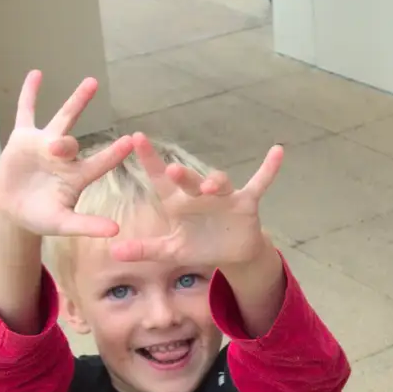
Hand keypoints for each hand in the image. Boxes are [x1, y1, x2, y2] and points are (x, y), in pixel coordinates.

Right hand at [0, 70, 136, 237]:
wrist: (12, 212)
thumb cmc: (41, 218)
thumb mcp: (63, 224)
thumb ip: (87, 225)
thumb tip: (116, 231)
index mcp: (77, 175)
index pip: (100, 162)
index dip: (114, 152)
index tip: (131, 140)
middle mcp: (65, 156)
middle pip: (80, 132)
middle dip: (86, 115)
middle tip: (93, 93)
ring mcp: (44, 145)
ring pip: (63, 118)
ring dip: (76, 100)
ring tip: (93, 82)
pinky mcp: (23, 139)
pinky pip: (26, 112)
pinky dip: (29, 95)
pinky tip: (36, 74)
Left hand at [107, 139, 282, 269]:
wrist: (232, 254)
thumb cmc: (199, 245)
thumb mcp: (171, 250)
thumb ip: (145, 249)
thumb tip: (114, 251)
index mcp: (178, 203)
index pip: (160, 179)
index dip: (148, 160)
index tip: (135, 137)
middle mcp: (199, 194)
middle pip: (189, 181)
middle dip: (183, 175)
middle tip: (172, 170)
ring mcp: (224, 196)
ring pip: (220, 183)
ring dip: (216, 182)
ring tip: (210, 187)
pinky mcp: (247, 203)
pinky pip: (260, 183)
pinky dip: (269, 169)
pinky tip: (278, 151)